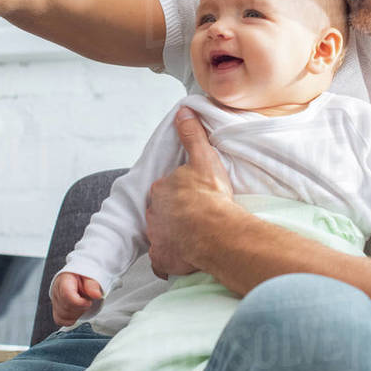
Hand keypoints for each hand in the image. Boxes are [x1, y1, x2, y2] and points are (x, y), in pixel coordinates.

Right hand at [50, 272, 103, 326]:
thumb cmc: (83, 277)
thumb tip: (96, 295)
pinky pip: (60, 320)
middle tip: (87, 301)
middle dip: (81, 308)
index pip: (67, 295)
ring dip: (77, 313)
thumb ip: (93, 285)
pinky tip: (77, 311)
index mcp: (64, 280)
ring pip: (63, 316)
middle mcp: (57, 290)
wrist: (78, 278)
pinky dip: (71, 319)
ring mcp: (55, 301)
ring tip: (82, 304)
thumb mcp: (91, 277)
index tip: (88, 301)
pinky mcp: (56, 310)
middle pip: (66, 308)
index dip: (80, 303)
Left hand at [145, 107, 233, 278]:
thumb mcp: (203, 158)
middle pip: (161, 212)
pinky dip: (169, 259)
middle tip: (194, 217)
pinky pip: (162, 260)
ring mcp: (156, 238)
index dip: (179, 193)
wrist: (215, 231)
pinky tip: (183, 257)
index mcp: (161, 189)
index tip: (192, 197)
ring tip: (192, 237)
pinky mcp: (162, 258)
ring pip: (160, 235)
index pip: (165, 189)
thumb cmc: (210, 195)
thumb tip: (183, 111)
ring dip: (172, 236)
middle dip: (172, 214)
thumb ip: (192, 135)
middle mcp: (154, 213)